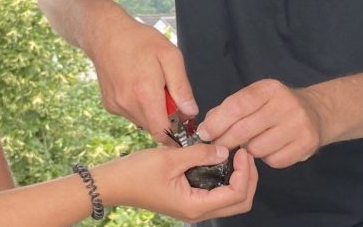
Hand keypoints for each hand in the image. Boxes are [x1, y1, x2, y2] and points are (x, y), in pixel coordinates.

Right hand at [86, 20, 197, 142]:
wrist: (106, 33)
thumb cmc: (139, 41)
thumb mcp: (170, 56)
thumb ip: (181, 86)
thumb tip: (190, 111)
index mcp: (145, 94)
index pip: (163, 133)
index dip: (177, 132)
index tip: (183, 120)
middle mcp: (128, 104)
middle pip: (154, 127)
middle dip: (166, 117)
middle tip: (168, 94)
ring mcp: (116, 106)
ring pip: (142, 121)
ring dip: (152, 111)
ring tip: (151, 86)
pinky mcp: (109, 104)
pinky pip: (130, 114)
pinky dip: (138, 106)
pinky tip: (137, 86)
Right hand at [97, 143, 256, 222]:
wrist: (113, 183)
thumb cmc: (136, 172)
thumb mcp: (170, 157)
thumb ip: (200, 154)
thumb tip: (225, 149)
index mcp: (195, 206)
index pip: (236, 194)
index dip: (245, 172)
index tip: (241, 150)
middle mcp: (197, 211)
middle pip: (240, 202)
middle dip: (249, 178)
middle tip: (244, 153)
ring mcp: (193, 207)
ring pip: (230, 199)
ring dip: (239, 178)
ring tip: (235, 154)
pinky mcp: (189, 199)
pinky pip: (217, 193)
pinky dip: (226, 178)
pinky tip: (221, 159)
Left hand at [197, 79, 326, 168]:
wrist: (315, 112)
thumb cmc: (275, 106)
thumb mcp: (254, 98)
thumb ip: (229, 109)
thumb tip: (205, 128)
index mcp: (269, 88)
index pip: (237, 106)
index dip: (217, 122)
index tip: (204, 134)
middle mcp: (286, 104)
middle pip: (244, 130)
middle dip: (225, 141)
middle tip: (217, 147)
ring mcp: (299, 124)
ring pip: (257, 148)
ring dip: (248, 150)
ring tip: (253, 142)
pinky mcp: (307, 144)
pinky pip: (274, 161)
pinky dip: (266, 159)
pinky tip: (271, 148)